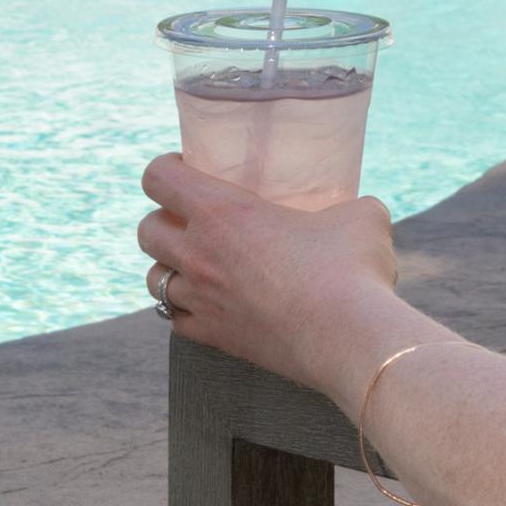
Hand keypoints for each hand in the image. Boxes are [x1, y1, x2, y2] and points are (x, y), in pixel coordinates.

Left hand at [137, 153, 400, 394]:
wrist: (349, 338)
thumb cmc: (351, 268)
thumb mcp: (359, 214)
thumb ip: (345, 204)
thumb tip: (356, 210)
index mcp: (222, 211)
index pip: (158, 177)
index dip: (165, 168)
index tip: (188, 167)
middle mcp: (199, 254)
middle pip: (146, 230)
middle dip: (163, 219)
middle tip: (192, 217)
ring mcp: (202, 300)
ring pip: (153, 279)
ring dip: (168, 266)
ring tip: (197, 262)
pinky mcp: (215, 338)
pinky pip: (177, 320)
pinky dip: (185, 308)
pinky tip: (209, 303)